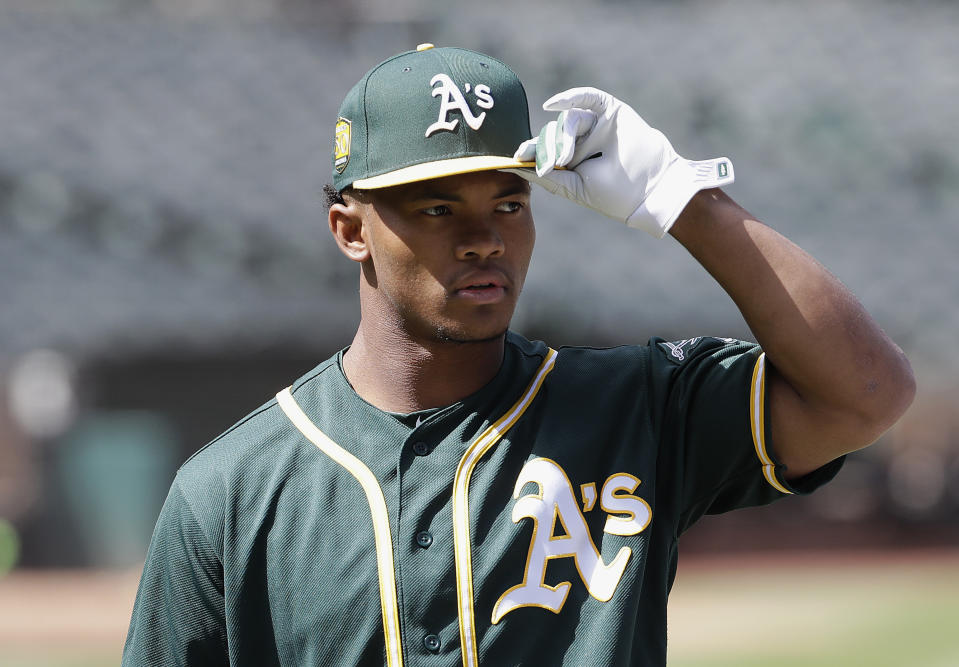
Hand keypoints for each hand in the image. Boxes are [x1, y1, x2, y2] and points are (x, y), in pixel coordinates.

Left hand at [510, 87, 733, 237]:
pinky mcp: (610, 111)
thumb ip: (550, 177)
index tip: (515, 157)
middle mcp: (581, 140)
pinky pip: (587, 97)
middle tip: (552, 165)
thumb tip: (518, 167)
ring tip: (567, 159)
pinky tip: (552, 105)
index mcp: (571, 159)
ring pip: (567, 120)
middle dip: (547, 149)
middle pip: (552, 133)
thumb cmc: (615, 195)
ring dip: (563, 138)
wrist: (650, 190)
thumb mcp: (575, 188)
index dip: (529, 151)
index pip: (543, 149)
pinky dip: (570, 96)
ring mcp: (595, 124)